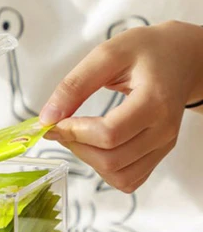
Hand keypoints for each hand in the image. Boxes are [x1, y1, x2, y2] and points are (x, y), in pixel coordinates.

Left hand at [40, 22, 202, 192]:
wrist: (183, 57)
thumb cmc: (147, 51)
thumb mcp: (107, 54)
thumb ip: (74, 85)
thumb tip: (47, 117)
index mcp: (155, 101)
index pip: (109, 134)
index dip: (74, 132)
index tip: (55, 120)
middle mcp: (164, 130)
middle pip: (112, 160)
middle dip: (76, 147)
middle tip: (62, 127)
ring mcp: (163, 146)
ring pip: (119, 176)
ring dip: (88, 161)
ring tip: (78, 135)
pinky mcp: (158, 155)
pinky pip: (129, 180)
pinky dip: (105, 170)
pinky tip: (95, 146)